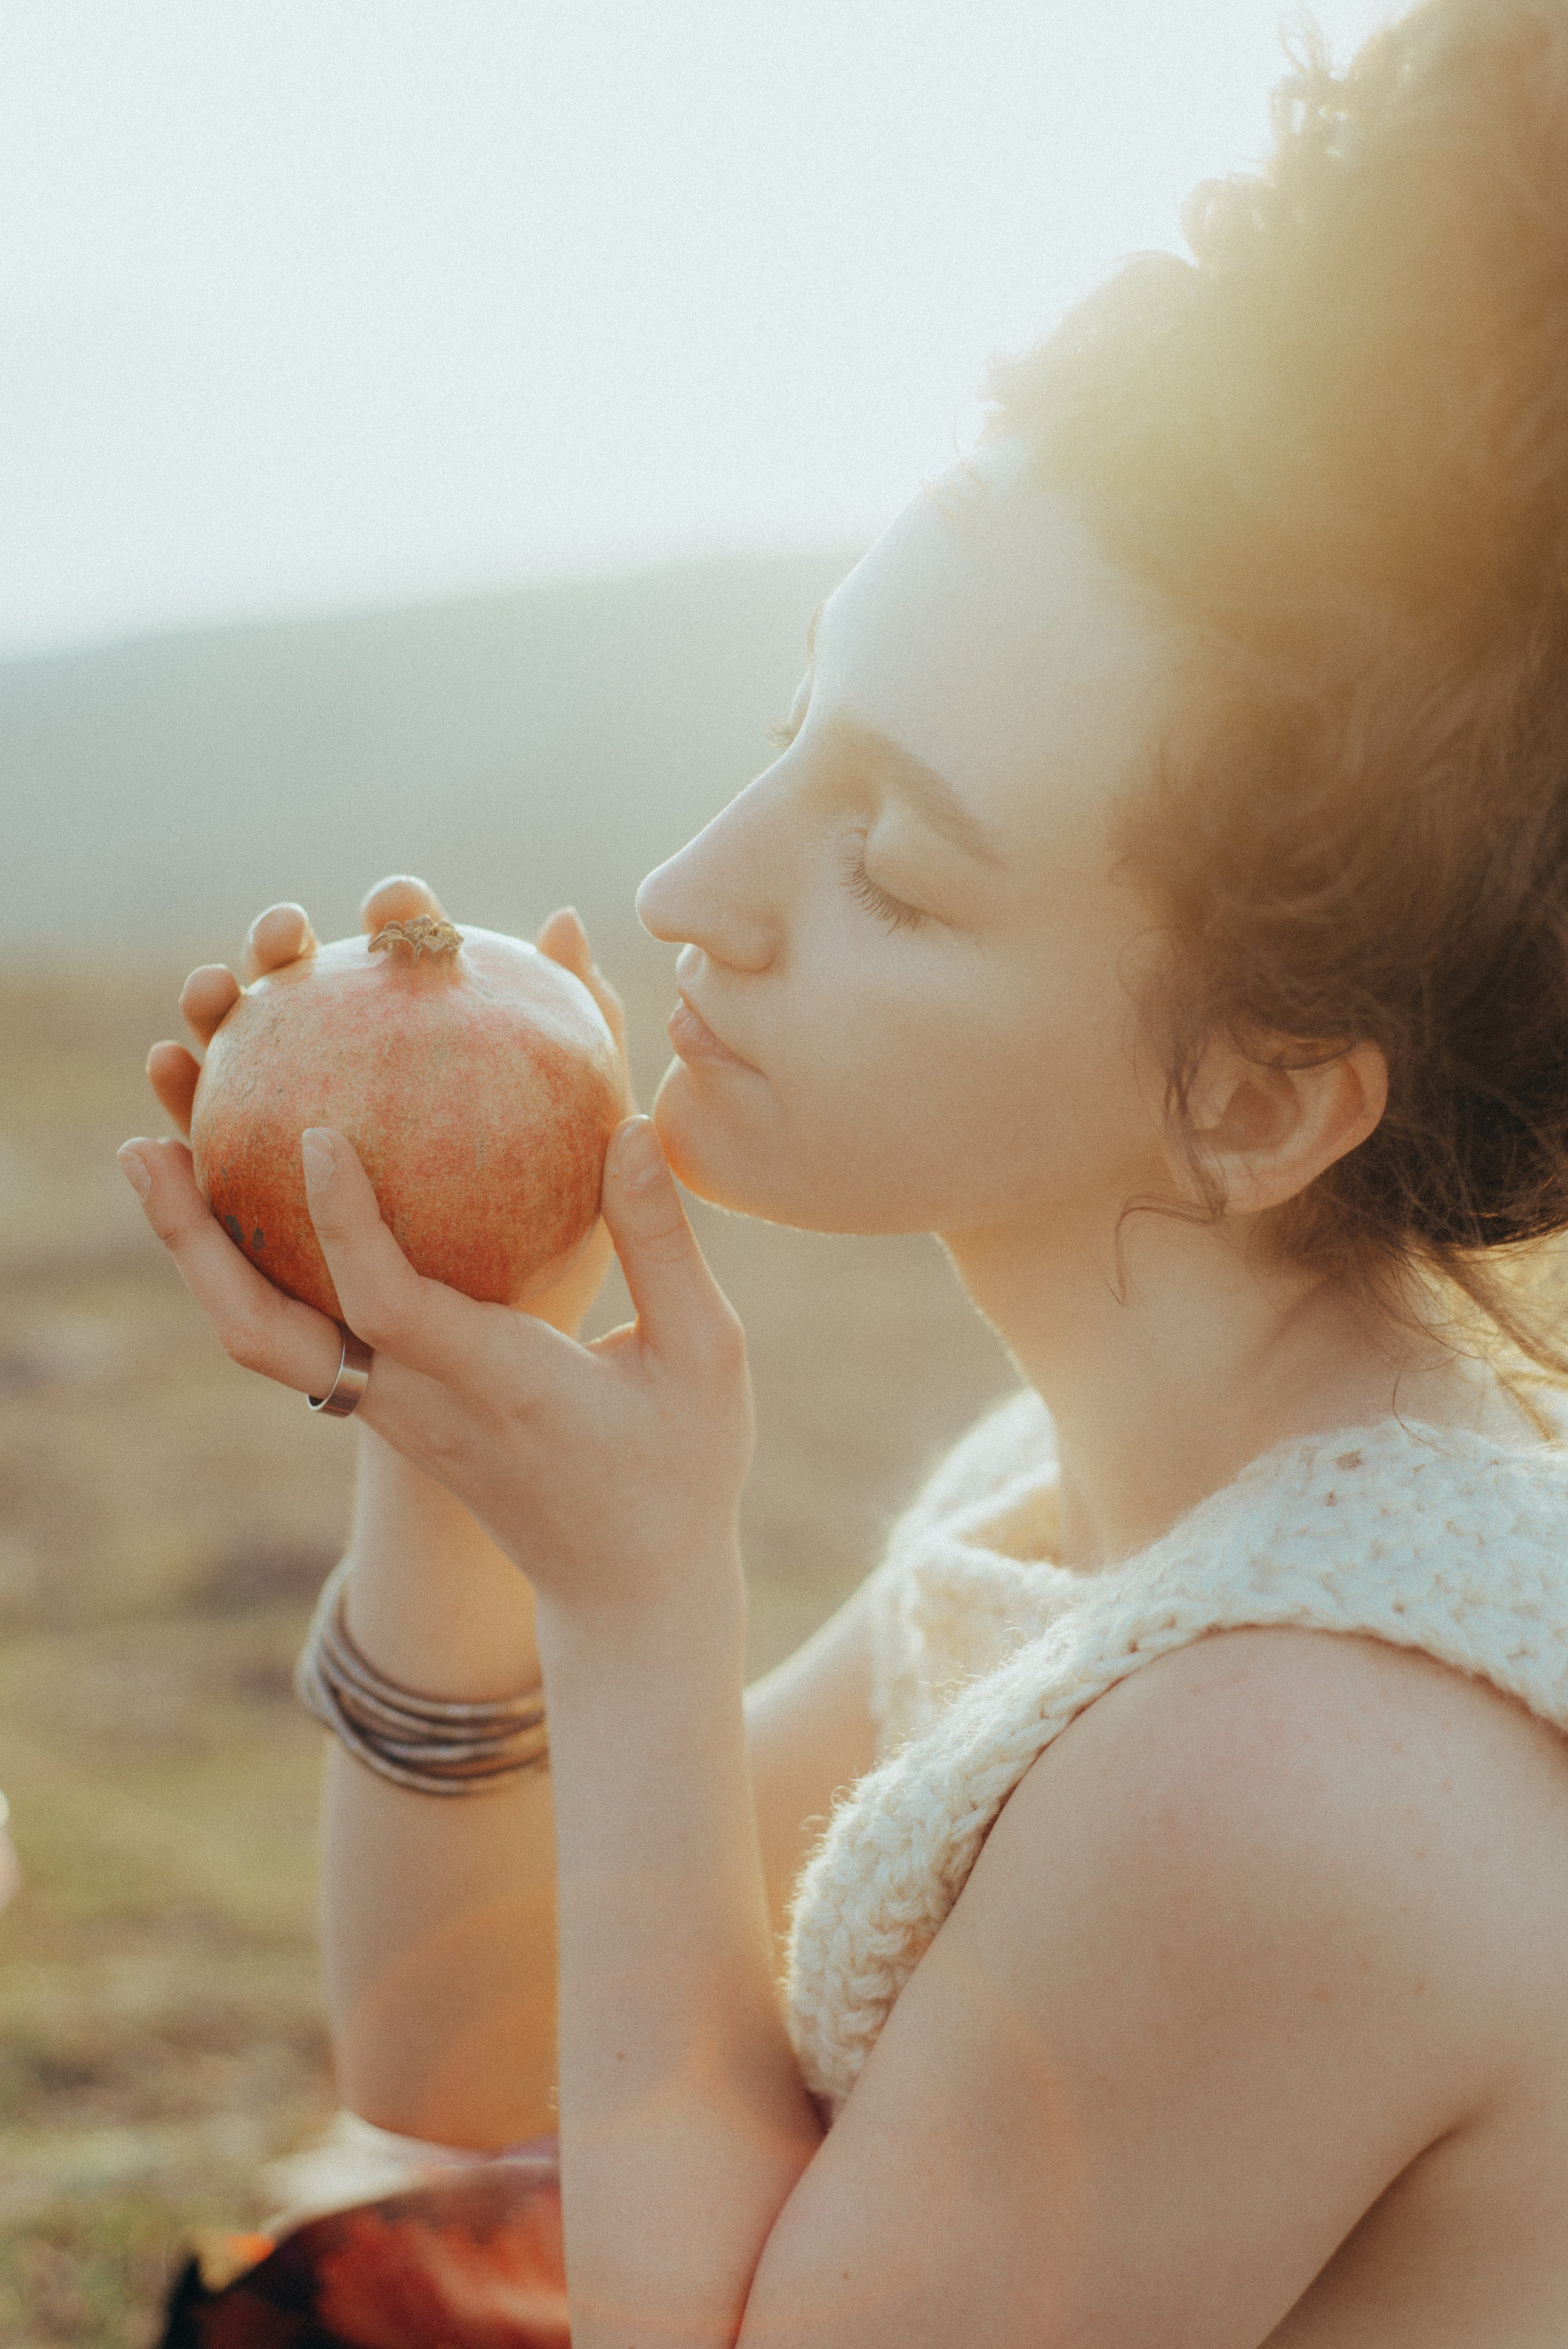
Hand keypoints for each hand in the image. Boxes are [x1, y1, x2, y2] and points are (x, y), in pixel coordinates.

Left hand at [119, 1111, 752, 1617]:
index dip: (345, 1222)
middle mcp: (420, 1403)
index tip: (317, 1135)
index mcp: (497, 1385)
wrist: (626, 1591)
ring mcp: (392, 1414)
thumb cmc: (681, 1471)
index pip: (391, 1306)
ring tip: (158, 1151)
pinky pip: (297, 1335)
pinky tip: (243, 1198)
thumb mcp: (705, 1356)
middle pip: (264, 1335)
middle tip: (147, 1144)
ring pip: (261, 1339)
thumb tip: (631, 1126)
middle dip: (193, 1242)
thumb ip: (663, 1244)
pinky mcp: (390, 1412)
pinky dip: (249, 1267)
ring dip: (199, 1252)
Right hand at [141, 874, 631, 1339]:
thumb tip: (565, 922)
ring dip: (205, 1031)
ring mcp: (290, 1164)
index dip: (395, 921)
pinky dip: (173, 1172)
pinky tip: (154, 1147)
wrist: (526, 1374)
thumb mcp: (586, 1161)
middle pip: (301, 1006)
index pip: (404, 968)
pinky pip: (208, 1207)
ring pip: (234, 1085)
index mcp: (424, 1060)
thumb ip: (583, 1041)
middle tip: (286, 932)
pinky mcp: (259, 1245)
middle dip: (273, 952)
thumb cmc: (555, 1254)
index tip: (403, 905)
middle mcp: (346, 1096)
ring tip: (206, 998)